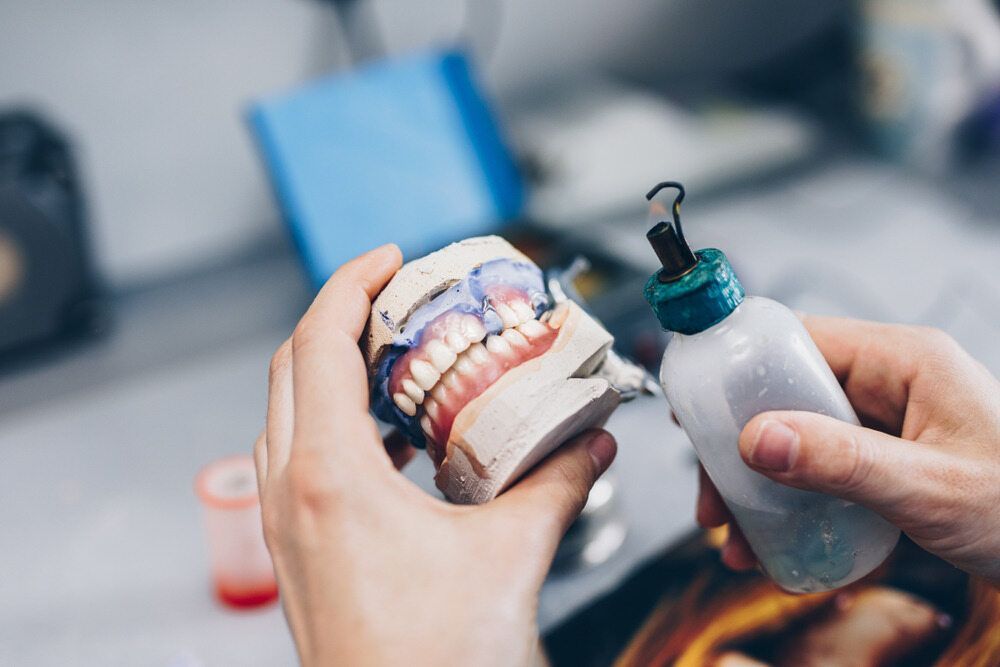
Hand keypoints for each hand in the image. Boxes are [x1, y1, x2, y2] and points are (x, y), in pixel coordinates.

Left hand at [253, 245, 616, 665]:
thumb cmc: (434, 660)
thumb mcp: (511, 555)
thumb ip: (556, 485)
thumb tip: (590, 444)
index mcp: (329, 474)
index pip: (319, 342)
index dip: (353, 285)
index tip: (392, 259)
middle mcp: (290, 493)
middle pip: (293, 367)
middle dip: (341, 317)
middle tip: (398, 299)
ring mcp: (285, 526)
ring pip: (288, 414)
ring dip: (335, 371)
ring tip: (397, 360)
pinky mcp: (298, 554)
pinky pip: (301, 460)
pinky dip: (339, 426)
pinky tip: (396, 443)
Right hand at [697, 315, 999, 584]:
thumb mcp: (930, 488)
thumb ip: (843, 462)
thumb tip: (759, 438)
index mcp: (903, 359)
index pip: (796, 339)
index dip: (738, 368)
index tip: (697, 409)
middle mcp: (888, 381)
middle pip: (784, 393)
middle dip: (741, 449)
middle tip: (715, 497)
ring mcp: (885, 421)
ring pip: (795, 436)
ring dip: (758, 485)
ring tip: (737, 535)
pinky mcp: (883, 458)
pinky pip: (819, 468)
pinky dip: (790, 503)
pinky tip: (776, 541)